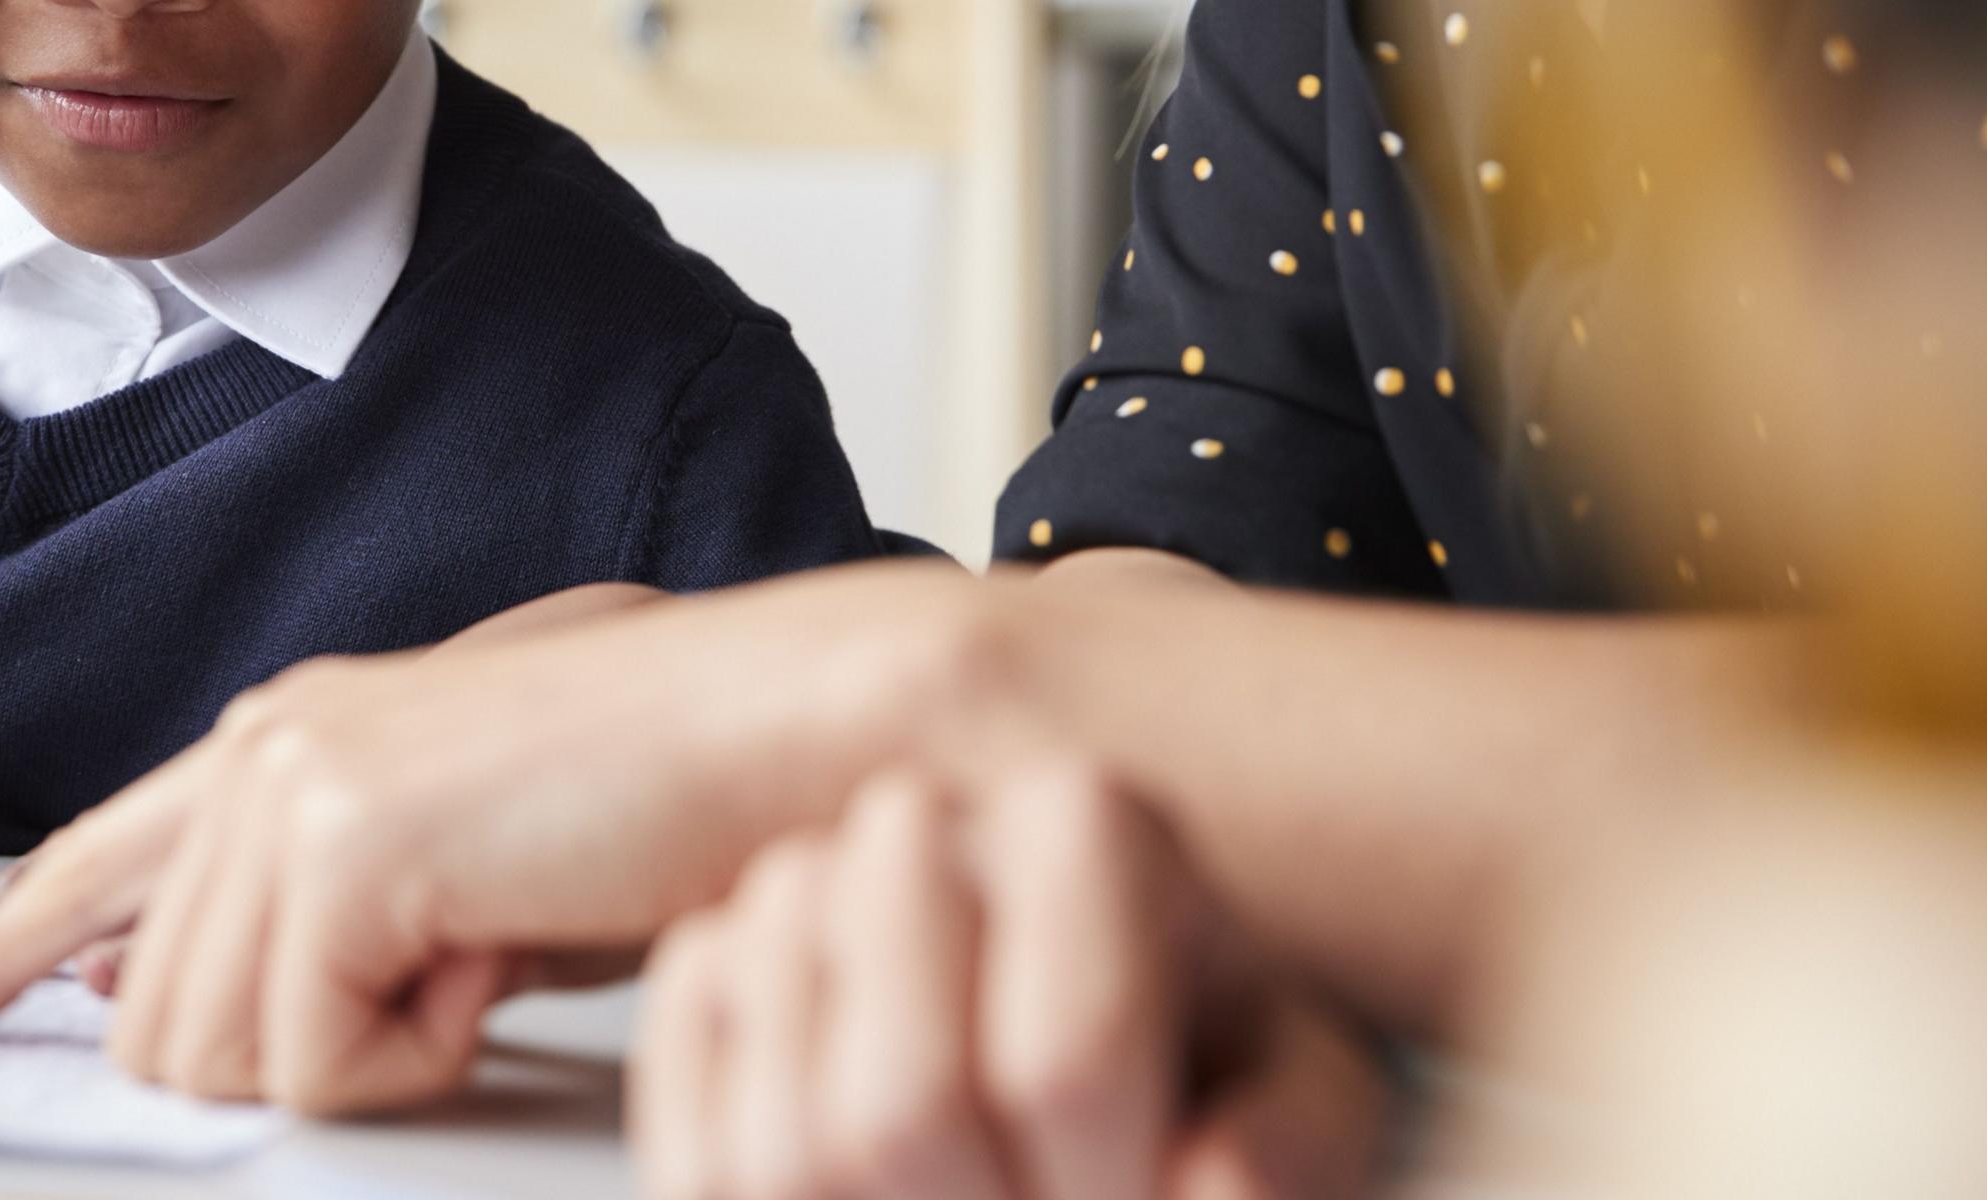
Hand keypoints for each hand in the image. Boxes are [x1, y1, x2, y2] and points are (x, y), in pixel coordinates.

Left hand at [0, 582, 669, 1003]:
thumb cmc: (668, 801)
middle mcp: (269, 745)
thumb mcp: (460, 874)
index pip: (92, 858)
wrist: (792, 733)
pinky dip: (417, 1058)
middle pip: (152, 1018)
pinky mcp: (345, 842)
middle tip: (434, 1006)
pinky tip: (494, 962)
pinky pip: (313, 1062)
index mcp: (291, 739)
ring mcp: (295, 783)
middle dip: (285, 1065)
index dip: (1, 945)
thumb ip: (317, 924)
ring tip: (478, 965)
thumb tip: (188, 1007)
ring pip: (218, 1054)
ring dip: (364, 1059)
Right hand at [636, 764, 1389, 1199]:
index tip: (1144, 1191)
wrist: (1096, 1033)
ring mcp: (786, 895)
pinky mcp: (700, 976)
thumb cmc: (1197, 1066)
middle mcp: (917, 826)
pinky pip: (691, 1141)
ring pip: (784, 1152)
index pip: (1061, 1062)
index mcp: (1085, 824)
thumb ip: (1285, 1146)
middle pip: (900, 1111)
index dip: (1102, 1176)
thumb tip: (1200, 1182)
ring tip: (970, 1192)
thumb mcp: (1295, 1101)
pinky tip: (867, 1192)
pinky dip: (770, 1199)